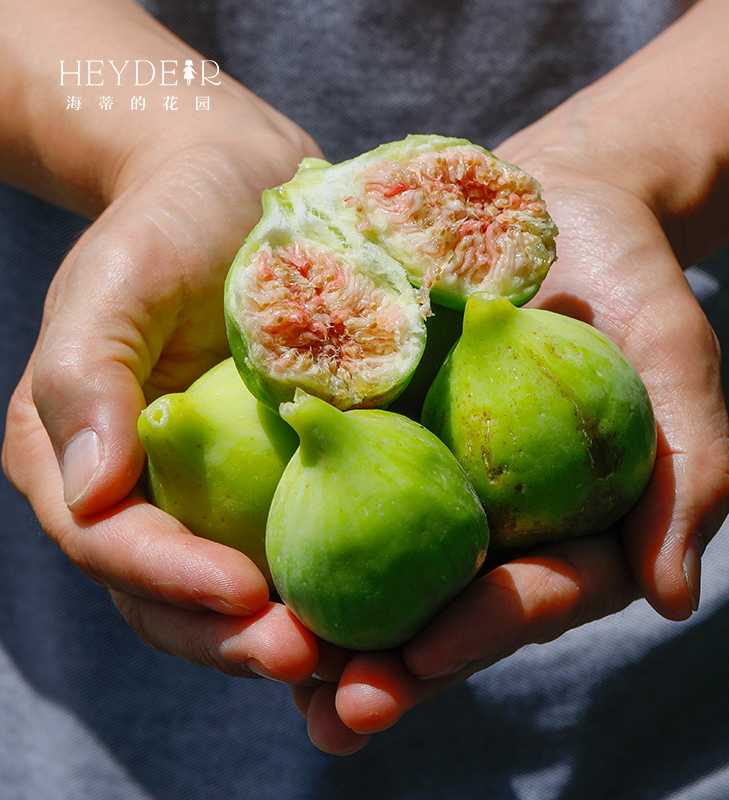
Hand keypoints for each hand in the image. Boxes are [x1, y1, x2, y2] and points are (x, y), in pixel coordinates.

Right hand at [1, 119, 349, 682]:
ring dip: (292, 630)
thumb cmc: (167, 221)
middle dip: (236, 638)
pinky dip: (337, 572)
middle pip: (176, 593)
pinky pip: (304, 532)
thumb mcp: (117, 281)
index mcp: (83, 458)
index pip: (112, 544)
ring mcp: (216, 487)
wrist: (238, 186)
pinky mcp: (279, 470)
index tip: (246, 598)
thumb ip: (84, 380)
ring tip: (358, 659)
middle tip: (310, 660)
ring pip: (241, 586)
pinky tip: (390, 599)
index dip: (171, 583)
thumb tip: (88, 495)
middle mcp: (149, 489)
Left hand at [292, 136, 728, 753]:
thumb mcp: (673, 358)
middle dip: (394, 667)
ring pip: (379, 568)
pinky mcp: (375, 429)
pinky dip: (295, 522)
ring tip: (279, 667)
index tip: (427, 657)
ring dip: (332, 626)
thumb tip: (674, 599)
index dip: (484, 633)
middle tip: (343, 709)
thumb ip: (686, 471)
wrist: (552, 205)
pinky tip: (240, 562)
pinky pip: (332, 481)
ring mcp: (427, 476)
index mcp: (562, 521)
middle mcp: (489, 515)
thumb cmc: (626, 279)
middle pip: (443, 607)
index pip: (531, 596)